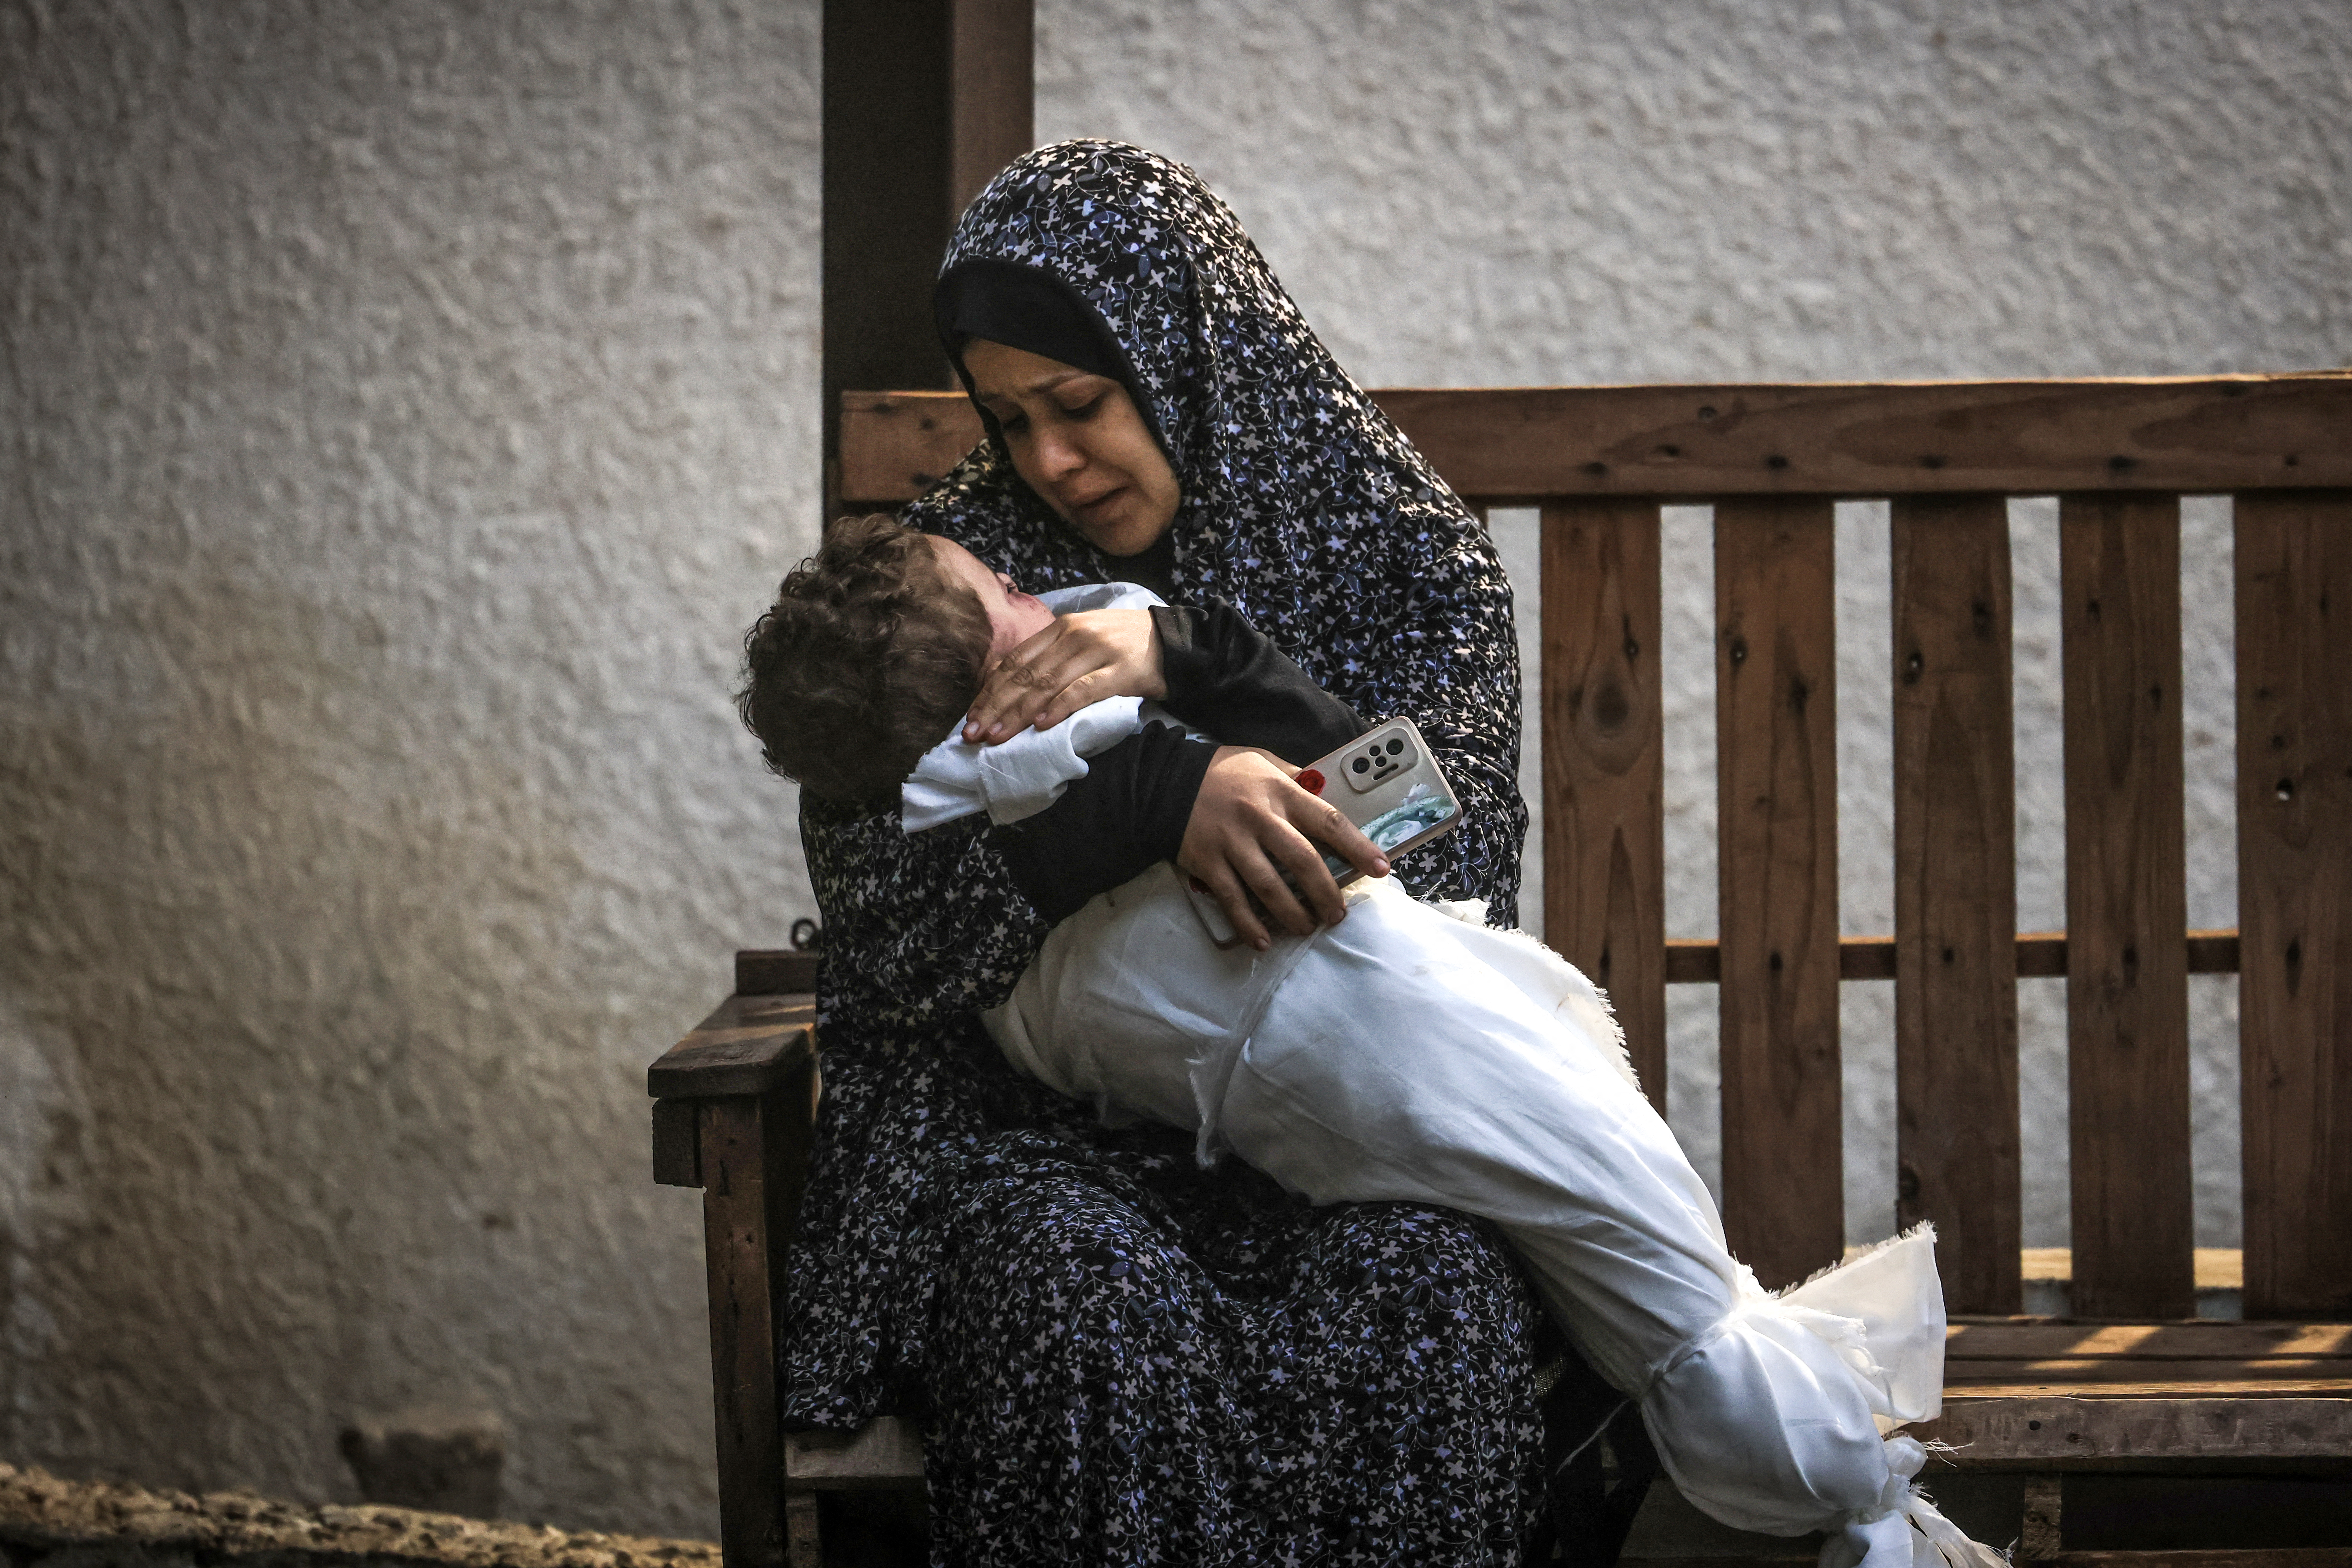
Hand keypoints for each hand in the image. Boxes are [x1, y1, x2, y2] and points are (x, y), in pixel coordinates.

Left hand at [965, 608, 1166, 743]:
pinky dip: (1060, 707)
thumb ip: (1050, 658)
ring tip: (997, 736)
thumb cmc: (1121, 646)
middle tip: (974, 734)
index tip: (970, 717)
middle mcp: (1074, 636)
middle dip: (995, 706)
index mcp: (1060, 628)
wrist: (1172, 641)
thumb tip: (1011, 687)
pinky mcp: (1120, 671)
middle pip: (1025, 675)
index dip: (989, 690)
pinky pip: (1083, 690)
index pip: (1015, 661)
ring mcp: (1097, 651)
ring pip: (1047, 684)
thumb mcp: (1081, 642)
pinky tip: (1041, 725)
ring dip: (1018, 713)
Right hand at [1178, 747, 1389, 949]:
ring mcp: (1232, 842)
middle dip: (1326, 893)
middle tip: (1338, 914)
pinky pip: (1232, 899)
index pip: (1328, 821)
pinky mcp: (1208, 862)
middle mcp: (1259, 818)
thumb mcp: (1263, 760)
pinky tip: (1263, 941)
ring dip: (1293, 914)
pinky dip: (1249, 924)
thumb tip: (1325, 792)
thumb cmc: (1222, 771)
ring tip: (1307, 928)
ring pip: (1269, 886)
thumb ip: (1295, 778)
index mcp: (1279, 792)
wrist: (1163, 781)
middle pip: (1303, 861)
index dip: (1357, 846)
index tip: (1380, 868)